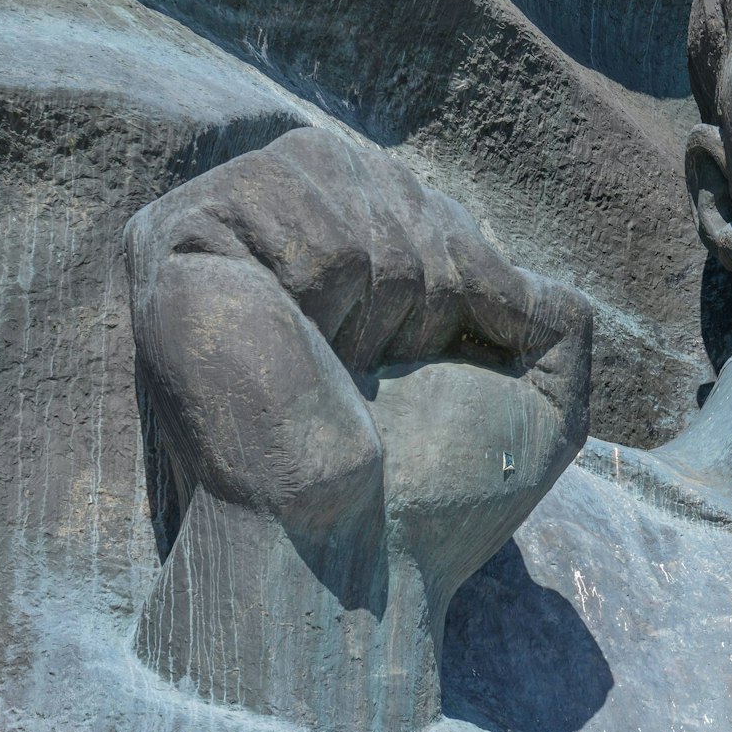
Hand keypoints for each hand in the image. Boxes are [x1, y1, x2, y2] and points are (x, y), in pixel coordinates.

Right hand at [125, 126, 590, 600]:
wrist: (362, 551)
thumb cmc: (440, 494)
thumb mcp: (540, 404)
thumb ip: (557, 321)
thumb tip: (537, 284)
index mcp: (356, 262)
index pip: (436, 205)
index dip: (468, 278)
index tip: (435, 368)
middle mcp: (286, 235)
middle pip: (396, 181)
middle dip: (424, 284)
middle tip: (380, 377)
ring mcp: (224, 229)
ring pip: (344, 180)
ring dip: (373, 288)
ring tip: (337, 365)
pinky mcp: (174, 237)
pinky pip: (280, 191)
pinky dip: (316, 271)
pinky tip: (298, 338)